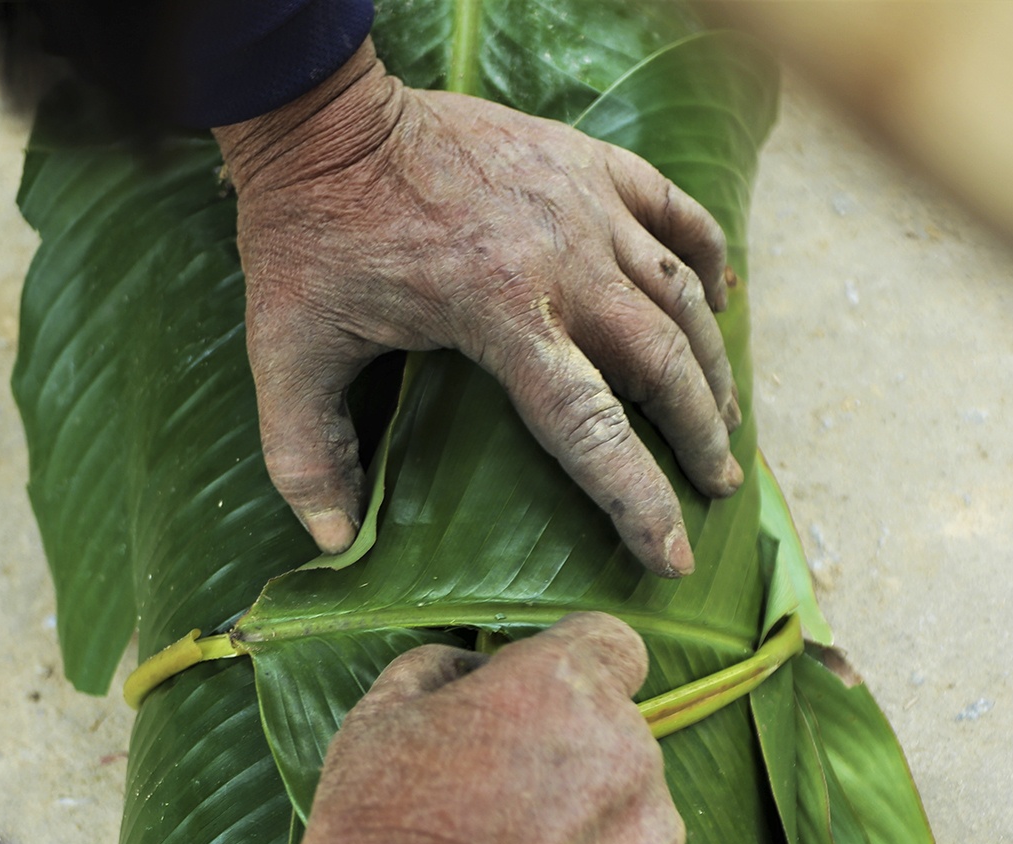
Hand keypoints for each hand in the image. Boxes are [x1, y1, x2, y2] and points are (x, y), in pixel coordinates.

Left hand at [214, 41, 742, 577]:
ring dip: (713, 362)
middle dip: (701, 436)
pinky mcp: (587, 161)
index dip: (639, 499)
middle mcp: (561, 261)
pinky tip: (722, 297)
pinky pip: (675, 210)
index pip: (591, 428)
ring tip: (726, 417)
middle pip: (664, 364)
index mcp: (498, 314)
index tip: (674, 555)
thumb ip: (306, 456)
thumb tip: (335, 545)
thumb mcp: (287, 353)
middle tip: (717, 486)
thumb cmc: (308, 237)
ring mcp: (584, 204)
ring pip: (683, 294)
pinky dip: (708, 256)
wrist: (324, 118)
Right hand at [283, 613, 684, 843]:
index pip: (611, 642)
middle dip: (568, 755)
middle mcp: (631, 748)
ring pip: (631, 810)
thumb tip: (469, 670)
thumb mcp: (376, 720)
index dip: (569, 667)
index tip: (530, 705)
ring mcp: (656, 837)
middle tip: (495, 803)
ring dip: (587, 827)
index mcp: (565, 683)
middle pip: (616, 732)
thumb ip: (438, 670)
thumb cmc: (380, 837)